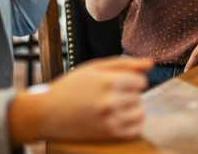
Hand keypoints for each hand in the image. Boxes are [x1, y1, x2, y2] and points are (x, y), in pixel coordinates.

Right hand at [8, 56, 151, 144]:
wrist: (48, 112)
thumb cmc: (70, 87)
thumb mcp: (94, 67)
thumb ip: (124, 63)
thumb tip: (150, 63)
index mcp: (107, 81)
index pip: (141, 81)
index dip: (131, 79)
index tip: (119, 81)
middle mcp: (110, 101)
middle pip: (139, 97)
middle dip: (129, 93)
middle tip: (111, 93)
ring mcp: (110, 120)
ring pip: (140, 113)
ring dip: (132, 109)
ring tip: (115, 105)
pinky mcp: (109, 135)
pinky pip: (135, 130)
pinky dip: (131, 124)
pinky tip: (118, 118)